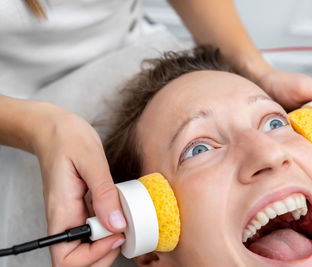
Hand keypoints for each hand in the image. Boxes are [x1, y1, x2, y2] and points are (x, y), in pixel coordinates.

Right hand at [32, 103, 125, 265]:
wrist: (56, 128)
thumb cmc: (67, 139)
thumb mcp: (90, 161)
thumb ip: (104, 193)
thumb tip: (117, 224)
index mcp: (61, 212)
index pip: (66, 259)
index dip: (92, 257)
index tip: (115, 235)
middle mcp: (66, 219)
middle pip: (78, 260)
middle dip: (104, 254)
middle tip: (123, 231)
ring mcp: (74, 214)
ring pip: (88, 246)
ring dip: (109, 241)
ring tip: (124, 220)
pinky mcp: (83, 207)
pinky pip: (96, 228)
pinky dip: (111, 226)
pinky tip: (120, 211)